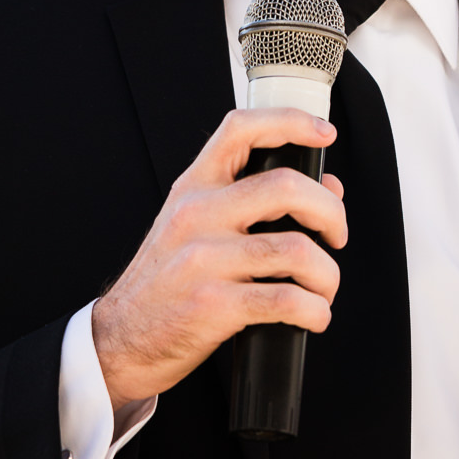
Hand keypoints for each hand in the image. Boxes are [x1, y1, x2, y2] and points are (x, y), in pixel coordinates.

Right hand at [91, 108, 345, 410]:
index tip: (324, 132)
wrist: (121, 338)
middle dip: (330, 213)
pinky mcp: (214, 305)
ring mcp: (203, 259)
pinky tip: (313, 316)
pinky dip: (314, 311)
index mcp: (193, 187)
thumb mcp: (195, 227)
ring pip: (297, 250)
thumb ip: (252, 201)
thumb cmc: (167, 281)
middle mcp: (197, 214)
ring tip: (323, 289)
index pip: (240, 129)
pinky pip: (286, 300)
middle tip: (336, 235)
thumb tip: (327, 187)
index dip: (290, 121)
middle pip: (287, 187)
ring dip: (327, 275)